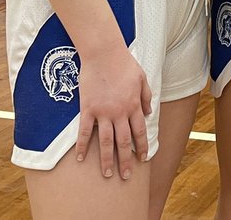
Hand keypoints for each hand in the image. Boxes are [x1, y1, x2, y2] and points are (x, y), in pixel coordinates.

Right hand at [73, 45, 152, 180]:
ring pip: (107, 142)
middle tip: (126, 176)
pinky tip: (81, 159)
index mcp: (134, 105)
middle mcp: (120, 112)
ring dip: (108, 159)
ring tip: (108, 174)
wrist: (104, 53)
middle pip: (124, 142)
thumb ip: (146, 96)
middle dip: (126, 161)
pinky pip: (85, 132)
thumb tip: (149, 112)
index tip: (144, 159)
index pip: (140, 132)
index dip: (143, 147)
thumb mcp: (142, 78)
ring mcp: (103, 112)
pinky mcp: (87, 109)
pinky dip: (83, 147)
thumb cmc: (124, 63)